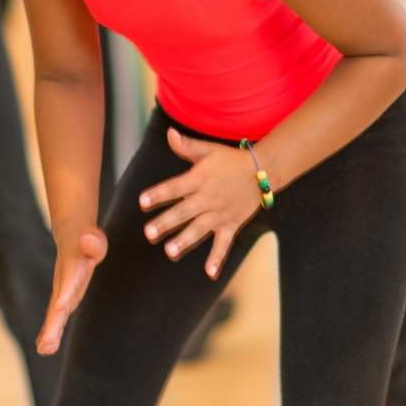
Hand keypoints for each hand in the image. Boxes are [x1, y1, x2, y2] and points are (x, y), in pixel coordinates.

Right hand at [36, 225, 106, 354]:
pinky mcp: (63, 299)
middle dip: (53, 323)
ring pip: (55, 313)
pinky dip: (51, 331)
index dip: (66, 292)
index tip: (60, 307)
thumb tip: (88, 239)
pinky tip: (45, 349)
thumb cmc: (89, 241)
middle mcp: (63, 281)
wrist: (72, 239)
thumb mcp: (96, 240)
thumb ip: (94, 242)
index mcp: (73, 266)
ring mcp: (62, 291)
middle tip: (47, 343)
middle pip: (57, 303)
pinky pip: (57, 316)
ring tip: (44, 350)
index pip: (69, 279)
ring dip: (50, 331)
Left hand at [138, 128, 263, 279]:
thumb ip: (187, 146)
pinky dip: (218, 258)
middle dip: (166, 223)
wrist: (262, 170)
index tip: (142, 202)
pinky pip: (224, 244)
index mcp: (200, 178)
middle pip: (184, 211)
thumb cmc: (230, 160)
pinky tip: (210, 273)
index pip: (175, 187)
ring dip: (185, 241)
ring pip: (200, 229)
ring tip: (170, 251)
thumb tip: (169, 133)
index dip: (159, 194)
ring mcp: (220, 213)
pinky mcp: (231, 224)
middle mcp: (208, 197)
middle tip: (149, 233)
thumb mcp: (208, 150)